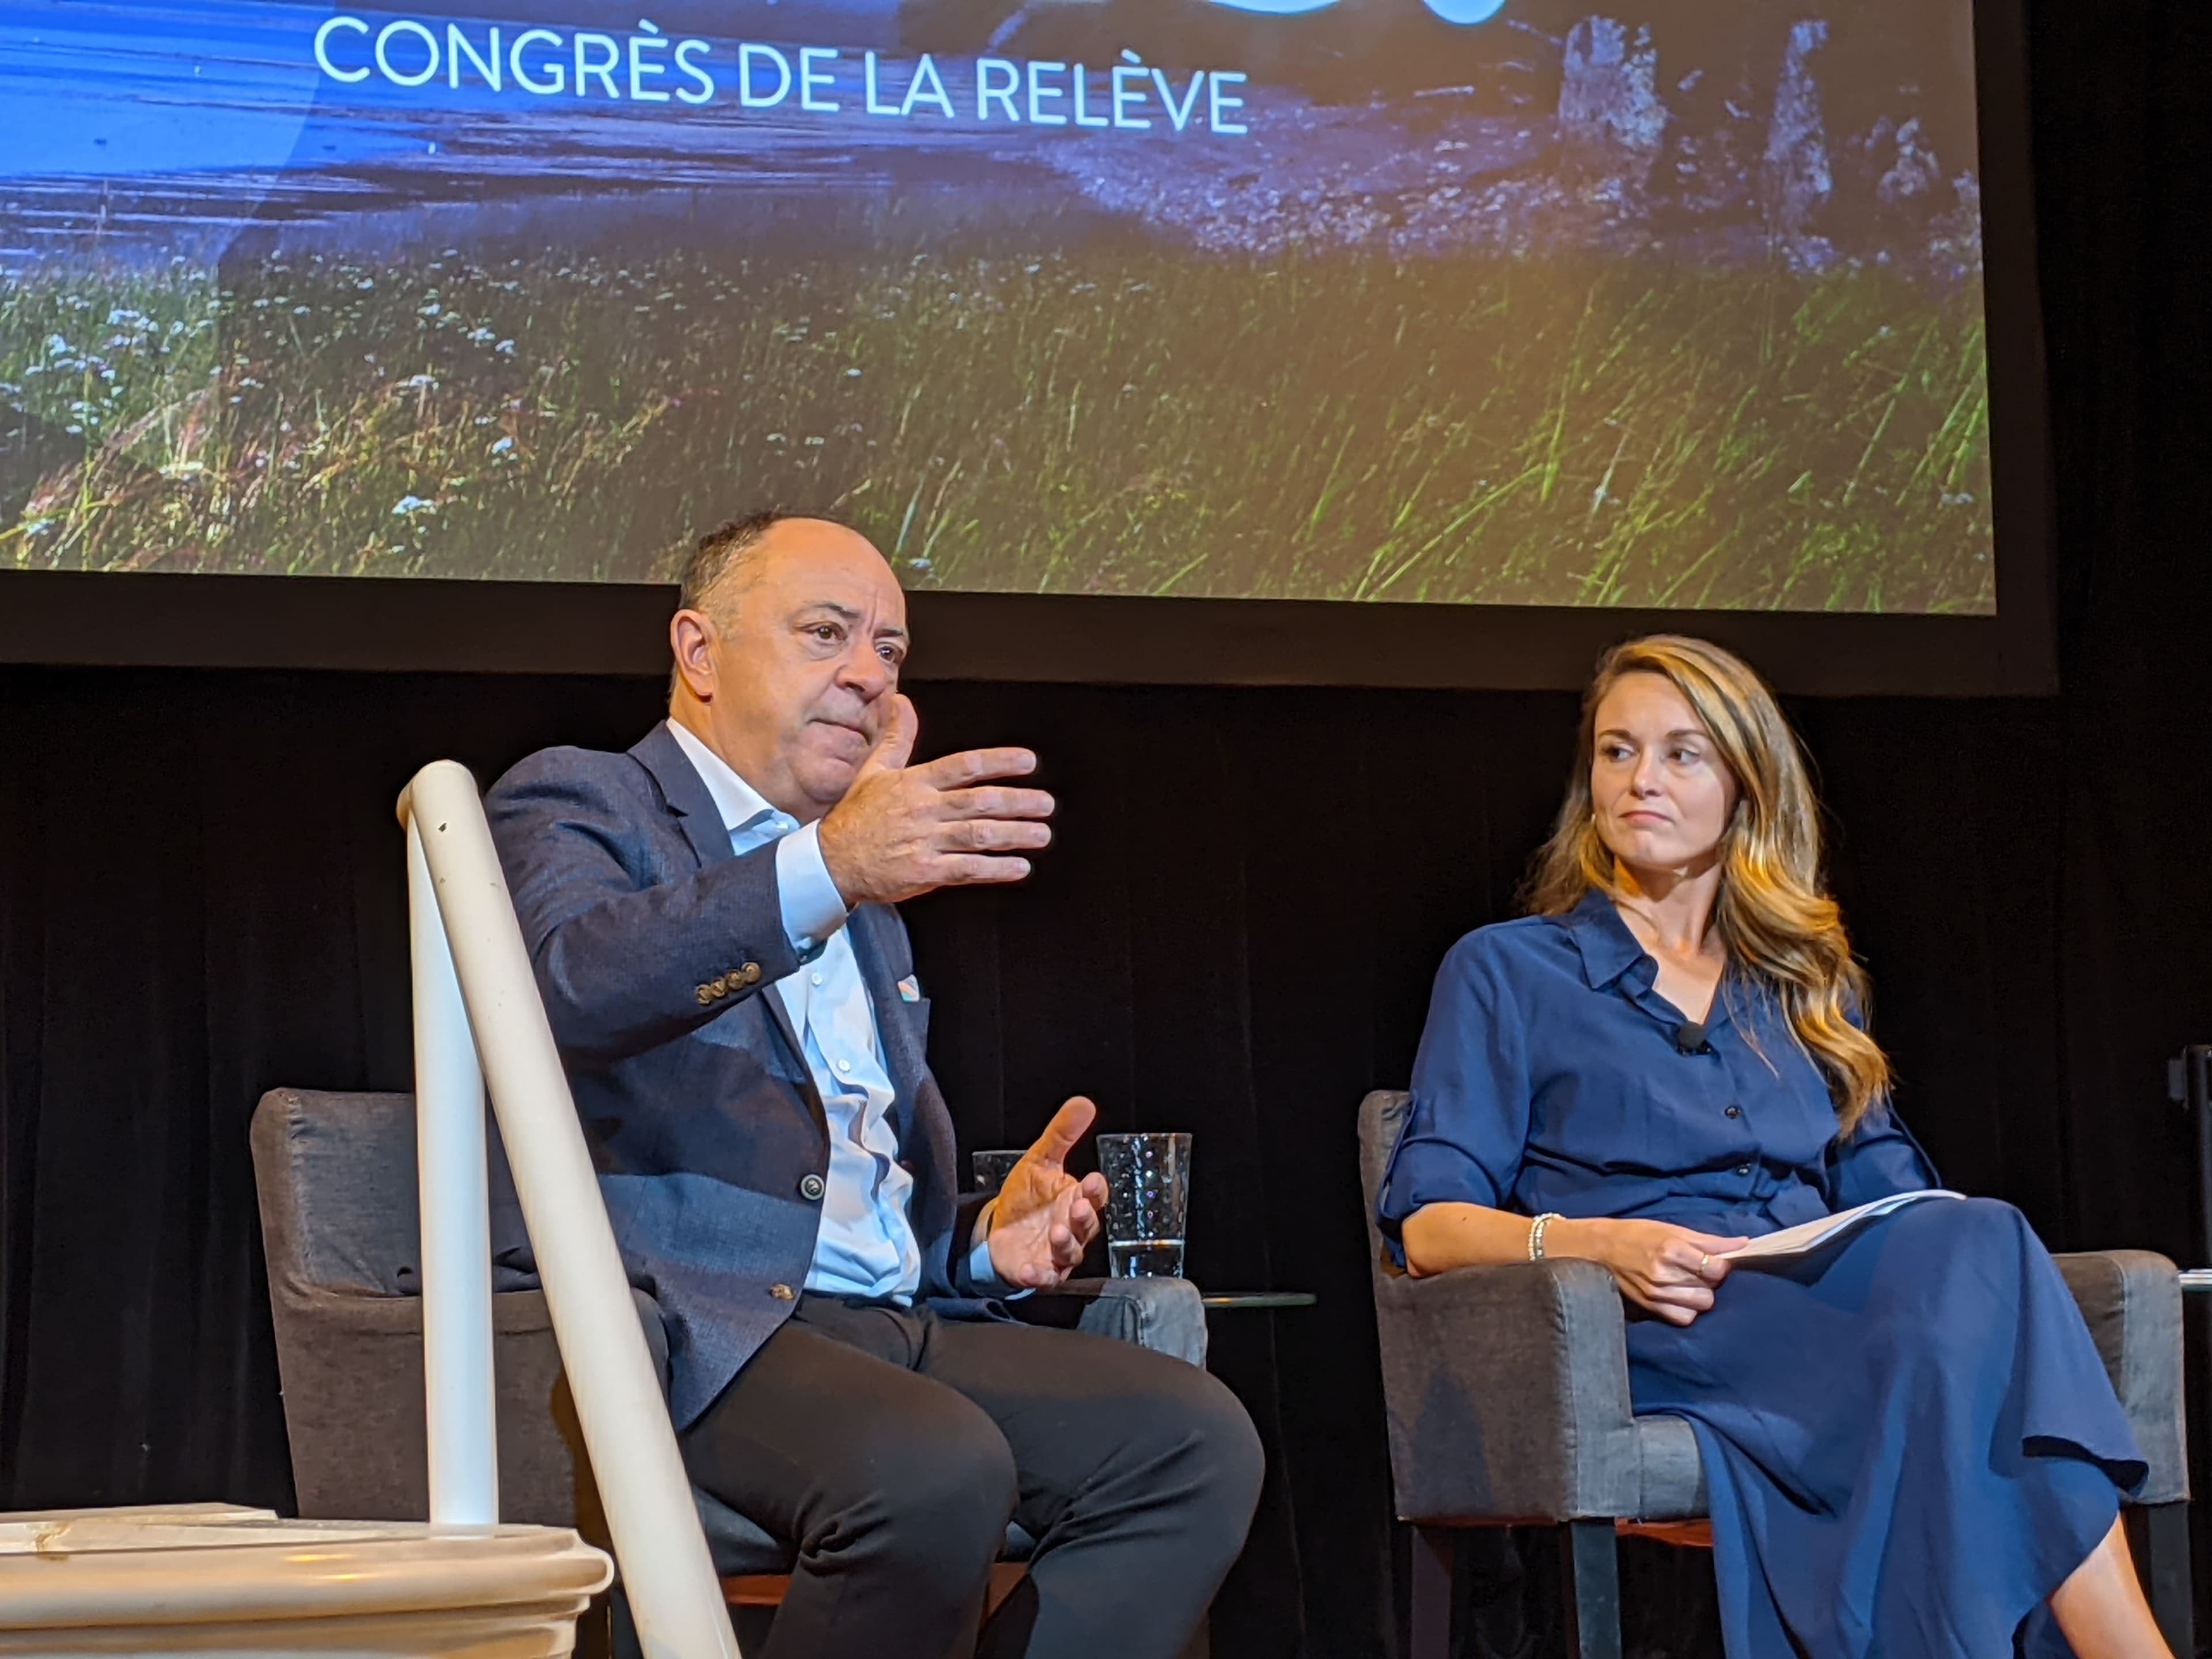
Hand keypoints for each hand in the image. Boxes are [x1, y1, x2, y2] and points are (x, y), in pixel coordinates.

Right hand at [817, 695, 1055, 907]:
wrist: (831, 861)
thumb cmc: (856, 816)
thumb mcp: (873, 770)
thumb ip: (896, 737)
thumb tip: (902, 702)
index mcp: (915, 783)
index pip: (964, 766)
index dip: (999, 762)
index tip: (1028, 761)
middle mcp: (923, 810)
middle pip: (979, 802)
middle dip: (1018, 802)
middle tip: (1046, 803)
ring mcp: (924, 841)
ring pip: (979, 835)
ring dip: (1015, 835)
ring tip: (1041, 834)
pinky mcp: (924, 872)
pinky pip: (967, 869)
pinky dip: (996, 868)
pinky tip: (1019, 867)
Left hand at [983, 1097, 1111, 1290]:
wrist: (999, 1229)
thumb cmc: (1027, 1196)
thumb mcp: (1040, 1160)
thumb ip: (1061, 1134)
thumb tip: (1084, 1103)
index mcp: (1076, 1199)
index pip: (1094, 1197)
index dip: (1095, 1191)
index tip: (1093, 1181)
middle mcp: (1072, 1228)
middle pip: (1087, 1226)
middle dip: (1083, 1218)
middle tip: (1076, 1207)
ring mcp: (1057, 1254)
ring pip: (1071, 1254)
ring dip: (1066, 1244)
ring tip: (1056, 1232)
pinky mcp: (1039, 1272)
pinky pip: (1044, 1278)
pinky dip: (1039, 1276)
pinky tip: (1031, 1269)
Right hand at [1562, 1217, 1748, 1326]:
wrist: (1600, 1249)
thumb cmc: (1638, 1234)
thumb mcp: (1672, 1229)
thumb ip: (1709, 1240)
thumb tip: (1743, 1244)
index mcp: (1672, 1248)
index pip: (1716, 1268)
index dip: (1722, 1265)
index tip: (1716, 1261)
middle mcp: (1664, 1273)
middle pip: (1710, 1288)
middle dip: (1710, 1280)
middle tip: (1699, 1271)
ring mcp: (1657, 1293)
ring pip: (1701, 1304)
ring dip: (1700, 1294)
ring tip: (1689, 1283)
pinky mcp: (1650, 1307)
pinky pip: (1684, 1318)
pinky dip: (1688, 1309)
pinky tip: (1681, 1297)